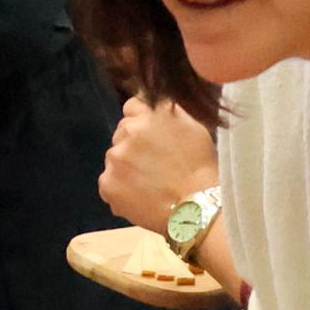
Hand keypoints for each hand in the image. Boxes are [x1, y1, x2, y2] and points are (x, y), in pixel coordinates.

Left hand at [102, 97, 219, 234]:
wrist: (198, 208)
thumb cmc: (202, 167)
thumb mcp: (193, 125)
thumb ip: (168, 109)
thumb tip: (151, 101)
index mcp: (149, 114)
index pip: (132, 107)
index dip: (142, 121)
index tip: (151, 136)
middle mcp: (128, 131)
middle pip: (121, 133)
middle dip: (133, 144)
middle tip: (154, 163)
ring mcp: (115, 159)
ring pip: (115, 158)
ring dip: (126, 166)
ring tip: (149, 183)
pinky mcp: (107, 184)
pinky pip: (109, 183)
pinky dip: (120, 189)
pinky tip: (140, 196)